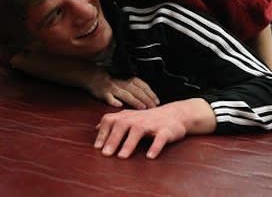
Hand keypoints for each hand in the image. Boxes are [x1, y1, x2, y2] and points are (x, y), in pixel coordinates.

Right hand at [88, 71, 159, 109]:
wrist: (92, 75)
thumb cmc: (111, 81)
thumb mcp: (124, 81)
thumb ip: (134, 88)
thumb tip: (148, 99)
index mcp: (128, 79)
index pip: (142, 85)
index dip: (150, 93)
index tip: (157, 101)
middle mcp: (121, 83)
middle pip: (136, 91)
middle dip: (146, 99)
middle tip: (154, 108)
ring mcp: (112, 88)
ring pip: (125, 94)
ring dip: (134, 101)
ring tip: (143, 108)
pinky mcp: (102, 93)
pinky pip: (108, 97)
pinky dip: (113, 101)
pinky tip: (119, 105)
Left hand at [94, 99, 214, 158]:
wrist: (174, 114)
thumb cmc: (148, 119)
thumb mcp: (130, 117)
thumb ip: (114, 121)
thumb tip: (96, 128)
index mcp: (127, 116)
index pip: (110, 120)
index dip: (103, 133)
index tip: (97, 147)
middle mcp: (137, 118)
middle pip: (122, 125)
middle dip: (113, 139)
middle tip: (106, 154)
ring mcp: (152, 124)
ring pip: (138, 131)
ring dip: (129, 144)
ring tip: (122, 157)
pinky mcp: (165, 131)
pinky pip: (160, 138)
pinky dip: (155, 147)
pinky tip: (150, 156)